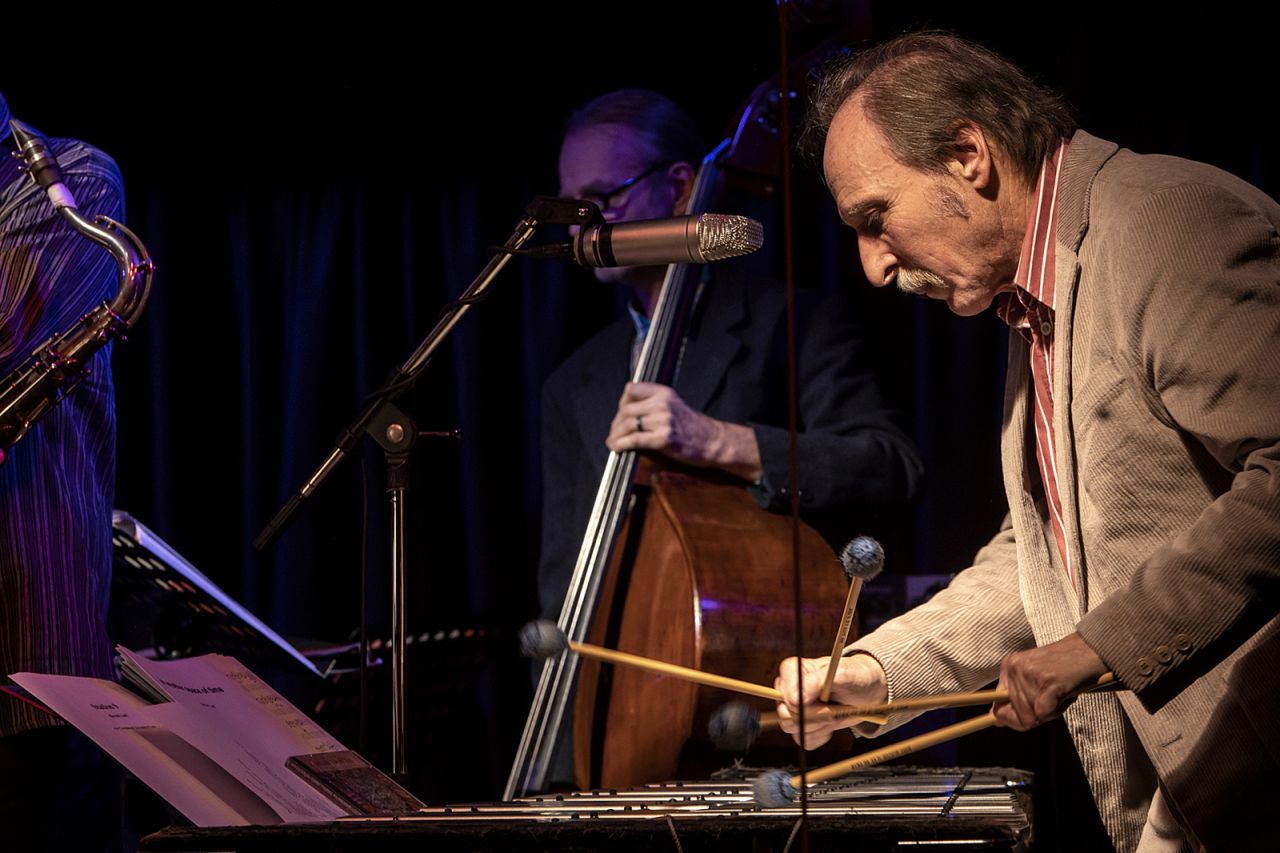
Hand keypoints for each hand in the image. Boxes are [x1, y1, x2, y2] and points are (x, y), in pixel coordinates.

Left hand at [605, 382, 760, 480]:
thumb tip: (625, 411)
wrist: (712, 441)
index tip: (621, 414)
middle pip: (626, 409)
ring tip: (613, 442)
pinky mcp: (663, 438)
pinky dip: (621, 444)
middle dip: (616, 423)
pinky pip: (634, 440)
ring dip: (616, 435)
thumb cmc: (692, 426)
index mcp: (664, 392)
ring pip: (628, 425)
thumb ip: (652, 403)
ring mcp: (663, 420)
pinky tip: (617, 448)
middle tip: (614, 432)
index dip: (622, 403)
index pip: (632, 390)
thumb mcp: (673, 405)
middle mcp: (662, 403)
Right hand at [773, 653, 887, 747]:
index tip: (821, 702)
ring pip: (793, 729)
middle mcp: (789, 689)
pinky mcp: (802, 726)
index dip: (801, 701)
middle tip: (833, 710)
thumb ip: (816, 681)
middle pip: (785, 714)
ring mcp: (793, 709)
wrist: (866, 692)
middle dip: (814, 717)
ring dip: (819, 726)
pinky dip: (822, 736)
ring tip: (834, 714)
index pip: (783, 691)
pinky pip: (805, 740)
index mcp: (793, 670)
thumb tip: (795, 699)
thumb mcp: (842, 674)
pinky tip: (831, 724)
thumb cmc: (854, 677)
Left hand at [992, 632, 1108, 729]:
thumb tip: (994, 720)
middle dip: (1039, 714)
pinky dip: (1057, 710)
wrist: (1091, 650)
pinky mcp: (1048, 681)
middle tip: (1054, 696)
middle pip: (1019, 717)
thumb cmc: (1064, 668)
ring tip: (1060, 691)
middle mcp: (1015, 668)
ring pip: (1033, 717)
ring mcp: (1030, 673)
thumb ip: (1014, 698)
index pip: (998, 709)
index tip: (1027, 717)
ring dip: (1051, 711)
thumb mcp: (1032, 678)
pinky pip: (1043, 713)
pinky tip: (1064, 694)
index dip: (1013, 720)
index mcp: (1008, 667)